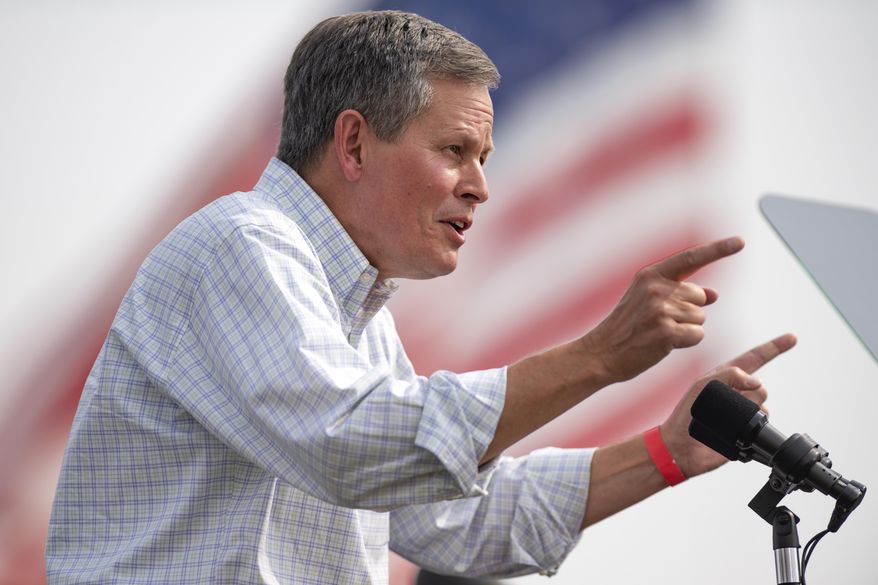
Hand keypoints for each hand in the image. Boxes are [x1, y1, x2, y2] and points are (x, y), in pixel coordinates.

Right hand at [582, 236, 744, 382]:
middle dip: (689, 311)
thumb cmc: (626, 328)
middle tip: (659, 323)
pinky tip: (663, 344)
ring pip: (700, 318)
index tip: (740, 241)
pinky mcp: (666, 332)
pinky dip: (686, 342)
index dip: (718, 249)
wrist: (600, 353)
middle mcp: (656, 288)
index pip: (691, 258)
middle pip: (700, 296)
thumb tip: (714, 295)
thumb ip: (680, 294)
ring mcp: (661, 310)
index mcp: (650, 275)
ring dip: (686, 329)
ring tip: (657, 333)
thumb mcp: (647, 302)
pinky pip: (697, 335)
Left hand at [661, 333, 797, 478]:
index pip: (754, 358)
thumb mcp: (702, 386)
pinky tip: (734, 432)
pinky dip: (752, 429)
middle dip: (749, 393)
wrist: (680, 446)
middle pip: (761, 387)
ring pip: (763, 407)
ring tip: (724, 420)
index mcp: (727, 378)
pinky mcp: (748, 432)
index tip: (792, 338)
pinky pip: (761, 427)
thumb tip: (756, 382)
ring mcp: (744, 413)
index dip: (773, 348)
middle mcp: (739, 394)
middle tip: (725, 403)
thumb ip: (728, 375)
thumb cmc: (686, 414)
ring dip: (748, 412)